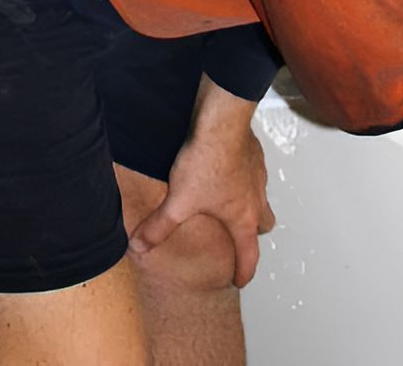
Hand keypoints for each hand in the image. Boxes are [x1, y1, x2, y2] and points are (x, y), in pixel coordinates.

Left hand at [129, 78, 275, 287]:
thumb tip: (138, 246)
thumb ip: (159, 227)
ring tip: (230, 200)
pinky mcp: (254, 152)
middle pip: (264, 224)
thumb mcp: (178, 200)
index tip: (240, 280)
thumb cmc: (207, 162)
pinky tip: (226, 168)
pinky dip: (244, 175)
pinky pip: (253, 171)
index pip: (249, 254)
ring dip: (250, 202)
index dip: (244, 271)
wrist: (221, 121)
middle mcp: (256, 198)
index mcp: (242, 218)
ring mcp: (258, 174)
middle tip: (239, 237)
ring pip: (261, 196)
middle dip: (253, 233)